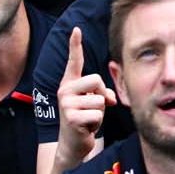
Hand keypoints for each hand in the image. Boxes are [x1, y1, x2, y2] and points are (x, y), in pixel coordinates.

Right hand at [54, 27, 115, 168]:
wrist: (72, 144)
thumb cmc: (85, 120)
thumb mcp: (94, 103)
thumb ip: (102, 94)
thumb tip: (109, 98)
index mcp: (69, 84)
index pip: (74, 61)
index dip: (75, 45)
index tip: (76, 29)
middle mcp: (64, 91)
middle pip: (97, 80)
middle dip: (102, 94)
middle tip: (93, 108)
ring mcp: (66, 104)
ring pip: (100, 100)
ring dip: (100, 113)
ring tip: (89, 119)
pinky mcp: (71, 118)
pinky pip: (97, 114)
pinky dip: (97, 124)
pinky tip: (87, 128)